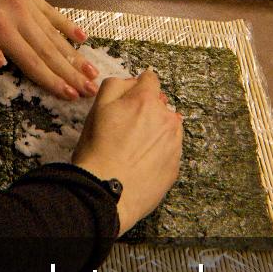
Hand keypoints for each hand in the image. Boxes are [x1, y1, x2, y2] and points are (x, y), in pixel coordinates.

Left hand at [0, 0, 99, 99]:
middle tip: (92, 91)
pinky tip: (81, 37)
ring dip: (74, 54)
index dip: (52, 80)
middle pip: (50, 51)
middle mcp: (19, 16)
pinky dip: (67, 25)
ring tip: (92, 70)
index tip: (72, 96)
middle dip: (72, 73)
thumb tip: (1, 63)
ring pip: (55, 34)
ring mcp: (25, 2)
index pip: (32, 61)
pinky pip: (51, 11)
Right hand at [72, 71, 182, 235]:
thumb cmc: (97, 151)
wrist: (107, 193)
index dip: (137, 87)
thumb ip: (116, 85)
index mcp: (145, 100)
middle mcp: (166, 118)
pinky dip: (158, 151)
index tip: (130, 99)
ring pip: (167, 126)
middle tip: (126, 128)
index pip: (150, 78)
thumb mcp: (96, 108)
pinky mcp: (176, 165)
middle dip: (146, 110)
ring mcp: (174, 143)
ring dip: (155, 130)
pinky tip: (140, 163)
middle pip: (159, 104)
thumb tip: (131, 81)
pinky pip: (169, 149)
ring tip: (133, 149)